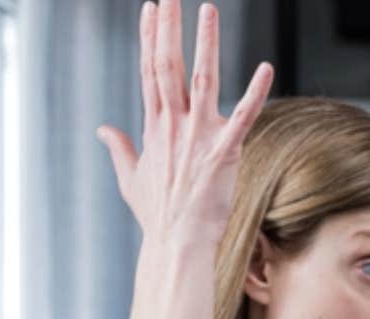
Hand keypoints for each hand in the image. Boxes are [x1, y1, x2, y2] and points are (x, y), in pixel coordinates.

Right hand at [95, 0, 273, 242]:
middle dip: (170, 28)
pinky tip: (265, 67)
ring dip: (205, 43)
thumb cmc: (159, 215)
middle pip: (168, 66)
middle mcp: (173, 125)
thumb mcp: (131, 177)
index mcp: (155, 126)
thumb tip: (105, 129)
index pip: (150, 71)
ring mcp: (198, 137)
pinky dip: (254, 92)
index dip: (151, 37)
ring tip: (208, 10)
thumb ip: (120, 148)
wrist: (177, 243)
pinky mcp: (224, 153)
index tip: (151, 9)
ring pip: (201, 80)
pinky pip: (244, 117)